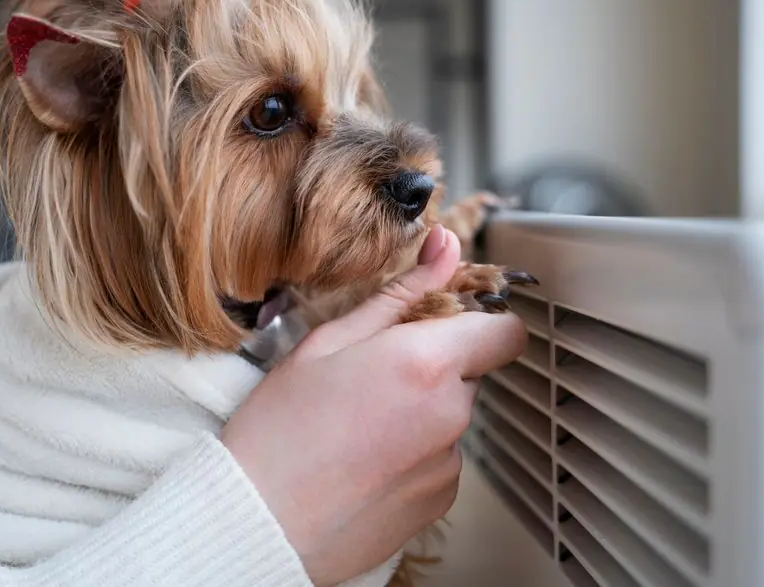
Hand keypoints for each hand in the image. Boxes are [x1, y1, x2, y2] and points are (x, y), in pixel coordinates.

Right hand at [221, 225, 527, 585]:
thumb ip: (400, 291)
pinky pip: (439, 459)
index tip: (445, 328)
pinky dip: (412, 454)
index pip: (505, 332)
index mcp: (426, 362)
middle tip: (370, 378)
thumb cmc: (281, 427)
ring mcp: (449, 462)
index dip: (480, 324)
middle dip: (433, 367)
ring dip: (420, 412)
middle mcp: (451, 413)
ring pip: (450, 416)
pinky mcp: (439, 500)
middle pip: (468, 373)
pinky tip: (363, 460)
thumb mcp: (329, 341)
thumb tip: (446, 245)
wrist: (258, 518)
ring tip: (357, 426)